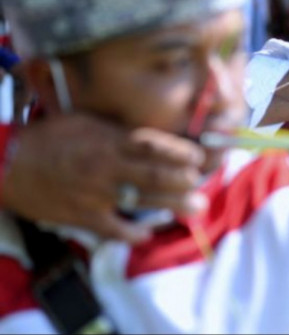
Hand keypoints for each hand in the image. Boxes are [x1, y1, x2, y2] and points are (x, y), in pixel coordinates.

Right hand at [2, 114, 206, 243]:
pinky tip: (148, 233)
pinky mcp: (83, 216)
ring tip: (195, 207)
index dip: (180, 152)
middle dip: (184, 180)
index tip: (198, 157)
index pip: (153, 145)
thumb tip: (150, 135)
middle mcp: (107, 166)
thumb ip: (118, 130)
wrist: (9, 164)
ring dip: (173, 204)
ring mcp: (96, 193)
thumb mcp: (86, 122)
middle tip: (201, 184)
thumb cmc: (50, 138)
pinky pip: (114, 228)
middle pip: (155, 174)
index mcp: (109, 140)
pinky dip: (133, 232)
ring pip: (143, 199)